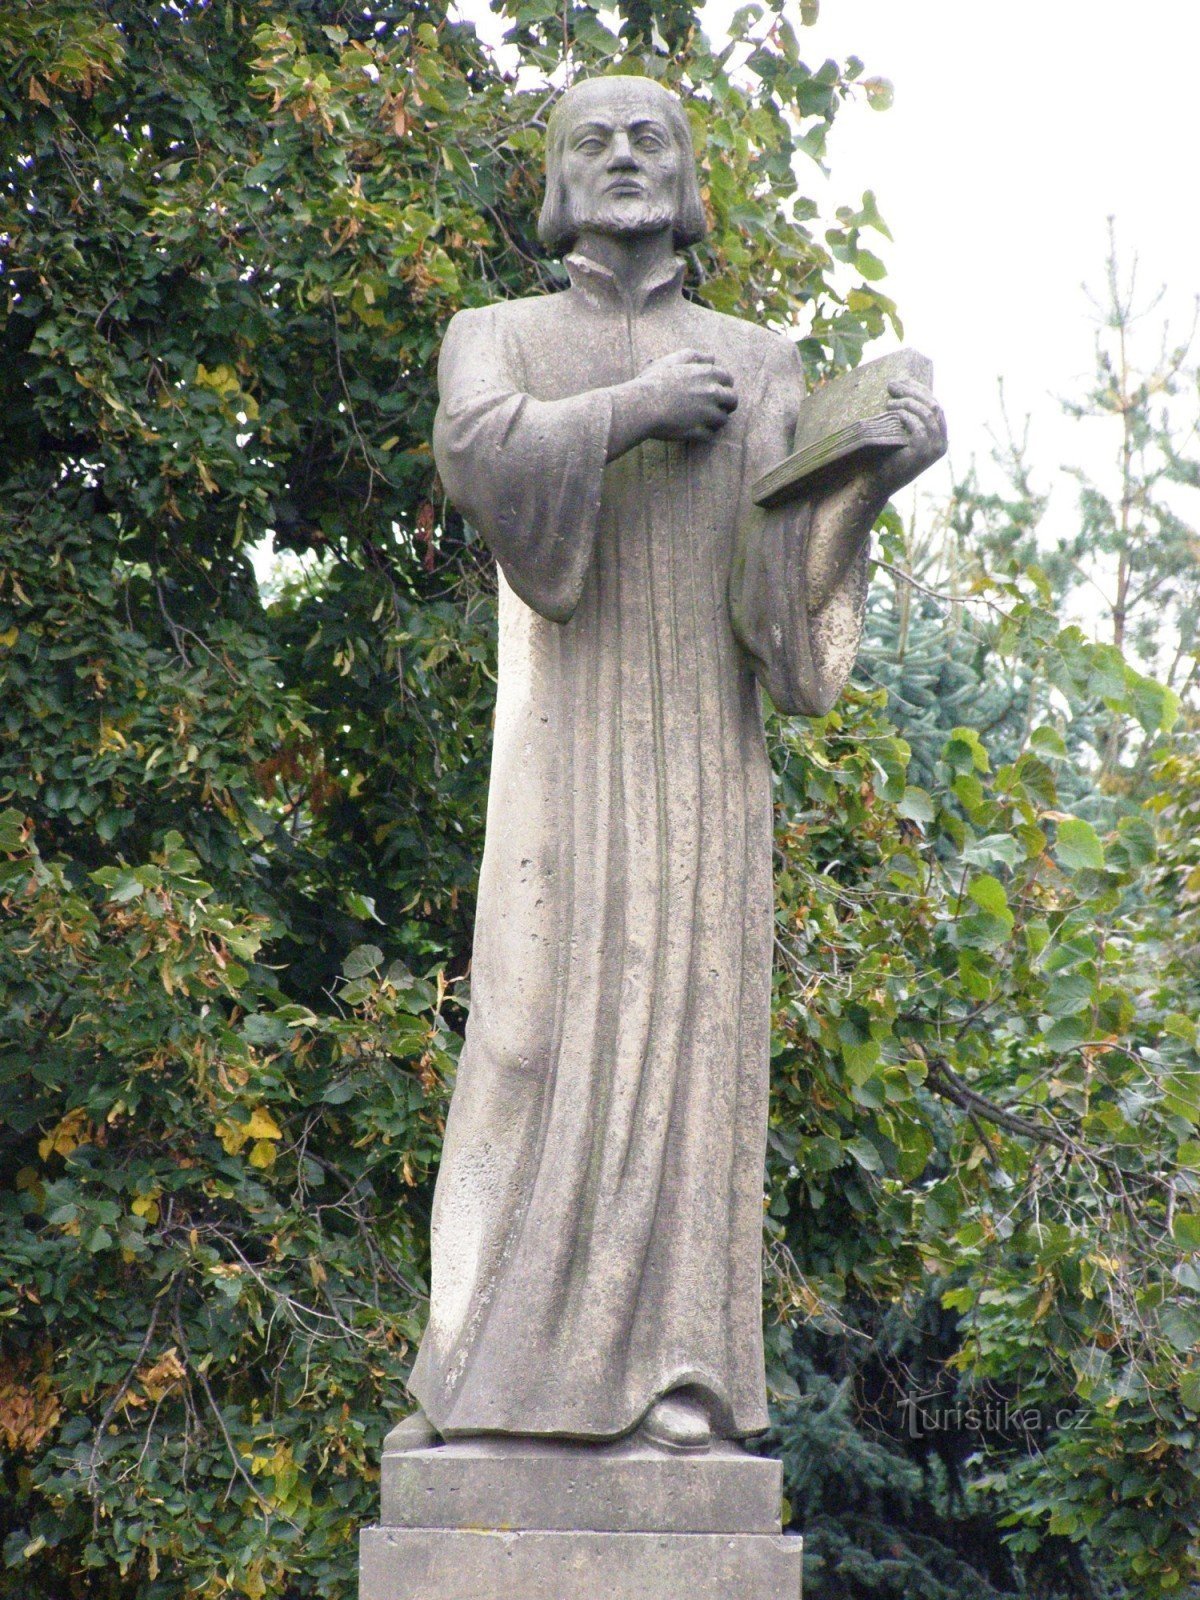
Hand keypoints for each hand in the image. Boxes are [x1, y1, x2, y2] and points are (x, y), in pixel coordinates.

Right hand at [612, 349, 737, 453]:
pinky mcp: (699, 431)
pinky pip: (710, 435)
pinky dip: (705, 434)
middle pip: (733, 400)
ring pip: (723, 420)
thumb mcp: (673, 360)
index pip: (728, 379)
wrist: (643, 404)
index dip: (723, 385)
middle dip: (727, 404)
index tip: (715, 390)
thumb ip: (695, 356)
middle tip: (715, 407)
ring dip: (716, 420)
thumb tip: (712, 358)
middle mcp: (712, 393)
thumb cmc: (654, 380)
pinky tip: (696, 430)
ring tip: (704, 420)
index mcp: (708, 374)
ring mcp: (707, 414)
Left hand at [874, 379, 946, 493]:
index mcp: (940, 436)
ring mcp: (934, 449)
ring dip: (907, 403)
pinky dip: (906, 416)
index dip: (920, 389)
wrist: (876, 483)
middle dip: (912, 392)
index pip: (935, 405)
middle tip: (892, 385)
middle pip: (933, 406)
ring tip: (888, 402)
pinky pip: (918, 427)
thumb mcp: (901, 433)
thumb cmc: (884, 456)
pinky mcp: (924, 453)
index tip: (903, 379)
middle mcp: (942, 442)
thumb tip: (903, 384)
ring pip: (927, 414)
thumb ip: (909, 416)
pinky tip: (892, 413)